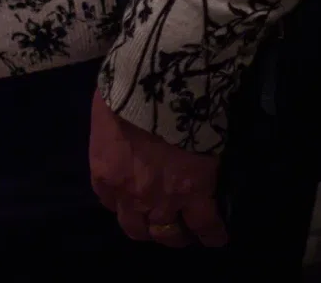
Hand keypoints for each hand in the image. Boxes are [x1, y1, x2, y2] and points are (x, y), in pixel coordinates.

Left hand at [90, 89, 226, 249]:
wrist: (157, 85)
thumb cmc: (124, 90)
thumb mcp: (104, 113)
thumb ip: (109, 136)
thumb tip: (117, 133)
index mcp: (105, 173)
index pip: (110, 202)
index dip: (124, 201)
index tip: (135, 197)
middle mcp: (131, 195)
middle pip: (138, 228)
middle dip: (149, 225)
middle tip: (161, 217)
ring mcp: (164, 199)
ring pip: (171, 234)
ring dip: (177, 233)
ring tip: (188, 227)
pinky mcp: (196, 194)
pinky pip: (207, 227)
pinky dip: (213, 234)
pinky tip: (216, 235)